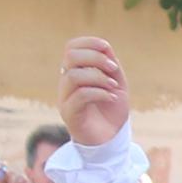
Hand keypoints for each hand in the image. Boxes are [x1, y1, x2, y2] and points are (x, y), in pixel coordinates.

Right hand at [57, 38, 129, 152]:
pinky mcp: (69, 114)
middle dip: (95, 58)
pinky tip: (112, 98)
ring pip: (73, 76)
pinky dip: (100, 93)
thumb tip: (105, 47)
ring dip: (98, 77)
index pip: (71, 48)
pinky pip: (80, 96)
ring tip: (113, 87)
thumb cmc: (111, 111)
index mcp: (75, 72)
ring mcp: (65, 98)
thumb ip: (110, 66)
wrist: (110, 140)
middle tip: (113, 70)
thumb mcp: (116, 84)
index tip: (107, 48)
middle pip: (70, 57)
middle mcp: (66, 83)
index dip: (88, 43)